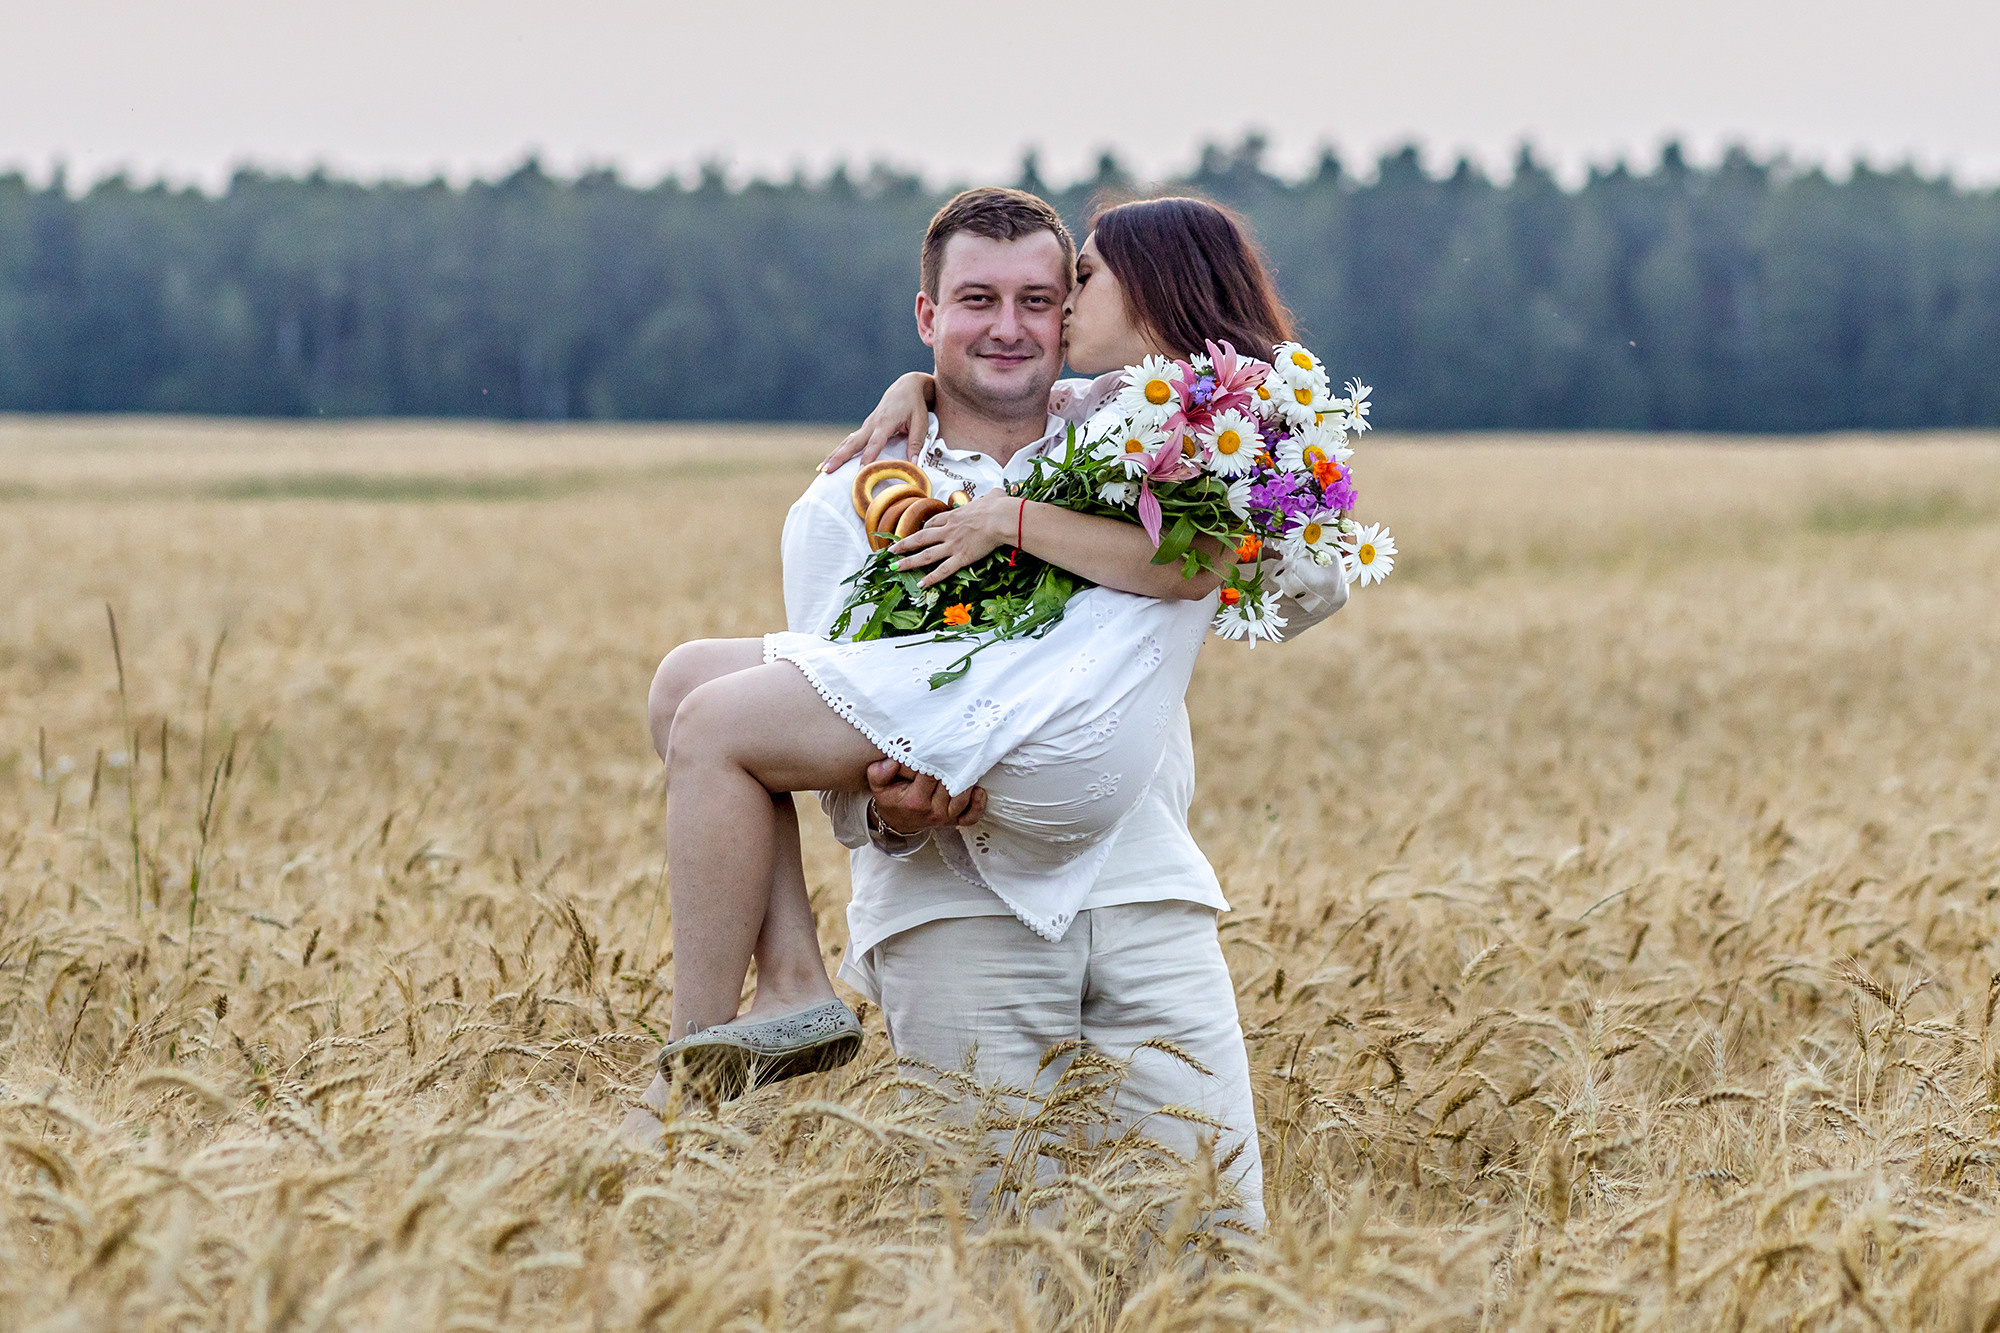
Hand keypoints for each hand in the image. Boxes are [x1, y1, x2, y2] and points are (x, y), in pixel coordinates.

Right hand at [823, 372, 934, 472]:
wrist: (906, 387)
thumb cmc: (914, 405)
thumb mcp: (921, 424)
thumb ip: (916, 444)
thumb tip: (916, 465)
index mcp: (885, 422)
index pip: (875, 443)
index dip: (868, 457)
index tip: (860, 471)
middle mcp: (872, 424)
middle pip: (852, 443)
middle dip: (839, 457)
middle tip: (827, 470)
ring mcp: (866, 426)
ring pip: (847, 442)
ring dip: (834, 455)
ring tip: (822, 470)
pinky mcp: (865, 428)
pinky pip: (850, 441)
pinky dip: (839, 451)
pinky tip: (831, 461)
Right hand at [867, 759, 984, 833]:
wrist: (896, 821)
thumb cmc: (891, 799)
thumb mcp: (878, 785)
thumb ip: (879, 772)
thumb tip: (892, 762)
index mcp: (915, 801)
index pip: (930, 776)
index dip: (934, 760)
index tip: (936, 746)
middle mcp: (933, 810)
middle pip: (949, 784)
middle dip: (953, 766)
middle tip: (956, 748)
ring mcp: (945, 817)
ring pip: (962, 797)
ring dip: (966, 780)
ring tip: (966, 763)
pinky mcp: (954, 821)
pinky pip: (971, 816)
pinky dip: (977, 804)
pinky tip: (978, 789)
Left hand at [890, 492, 1016, 587]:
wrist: (1001, 518)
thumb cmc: (999, 507)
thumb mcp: (993, 496)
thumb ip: (992, 496)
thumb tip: (998, 493)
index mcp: (954, 516)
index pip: (933, 523)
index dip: (924, 528)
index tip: (918, 532)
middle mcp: (948, 530)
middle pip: (921, 538)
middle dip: (904, 545)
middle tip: (891, 551)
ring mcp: (953, 545)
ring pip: (926, 555)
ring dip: (908, 562)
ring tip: (895, 568)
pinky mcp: (962, 558)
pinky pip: (943, 570)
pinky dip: (931, 578)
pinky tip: (921, 584)